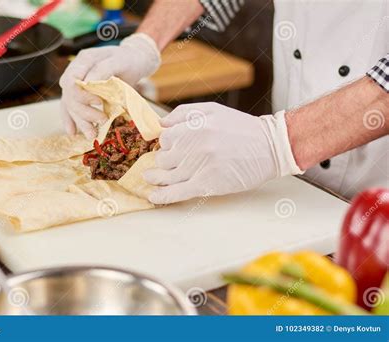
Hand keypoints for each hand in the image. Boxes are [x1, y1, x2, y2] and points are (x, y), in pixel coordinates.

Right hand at [59, 33, 160, 138]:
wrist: (133, 61)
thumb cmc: (128, 59)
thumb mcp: (119, 61)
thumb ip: (103, 69)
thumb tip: (87, 84)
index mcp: (84, 61)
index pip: (71, 80)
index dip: (81, 94)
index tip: (99, 101)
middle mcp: (77, 73)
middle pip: (70, 96)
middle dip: (84, 112)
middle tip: (102, 120)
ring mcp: (79, 85)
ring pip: (71, 105)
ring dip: (80, 121)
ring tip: (92, 135)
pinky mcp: (83, 95)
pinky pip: (72, 108)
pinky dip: (72, 120)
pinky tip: (72, 132)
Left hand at [143, 103, 302, 203]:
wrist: (270, 147)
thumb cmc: (241, 128)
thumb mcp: (213, 110)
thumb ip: (184, 113)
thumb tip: (161, 123)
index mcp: (195, 126)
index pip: (165, 138)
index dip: (166, 144)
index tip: (170, 148)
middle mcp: (195, 146)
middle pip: (163, 157)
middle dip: (163, 160)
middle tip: (169, 162)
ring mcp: (199, 167)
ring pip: (166, 175)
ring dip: (155, 178)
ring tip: (149, 178)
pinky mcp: (207, 185)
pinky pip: (177, 192)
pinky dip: (162, 197)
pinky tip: (153, 197)